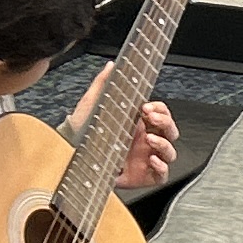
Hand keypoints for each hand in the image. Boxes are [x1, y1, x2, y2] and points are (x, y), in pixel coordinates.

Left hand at [64, 70, 181, 195]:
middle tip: (151, 118)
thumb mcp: (92, 104)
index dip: (160, 110)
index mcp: (137, 123)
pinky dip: (162, 167)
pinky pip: (163, 174)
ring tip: (149, 140)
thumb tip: (111, 66)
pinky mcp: (144, 176)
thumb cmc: (82, 133)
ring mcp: (146, 159)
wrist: (72, 157)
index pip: (161, 114)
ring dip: (164, 144)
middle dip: (165, 122)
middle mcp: (144, 140)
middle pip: (170, 131)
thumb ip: (102, 83)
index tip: (147, 107)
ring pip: (170, 152)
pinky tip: (152, 160)